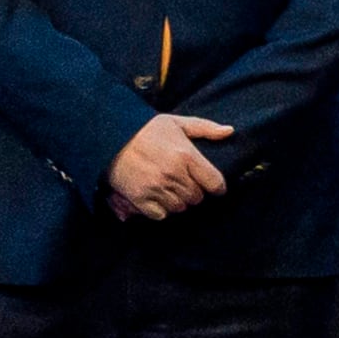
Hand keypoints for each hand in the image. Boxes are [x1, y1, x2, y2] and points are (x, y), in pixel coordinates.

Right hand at [105, 113, 233, 220]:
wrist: (108, 135)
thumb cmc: (144, 128)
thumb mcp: (176, 122)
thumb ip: (205, 128)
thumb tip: (230, 131)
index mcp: (186, 155)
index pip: (215, 183)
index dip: (215, 186)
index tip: (210, 184)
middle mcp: (174, 174)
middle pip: (197, 197)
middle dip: (193, 191)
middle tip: (181, 181)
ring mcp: (156, 187)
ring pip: (180, 207)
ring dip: (177, 200)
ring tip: (167, 187)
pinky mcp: (140, 198)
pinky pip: (161, 215)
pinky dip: (160, 209)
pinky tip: (155, 196)